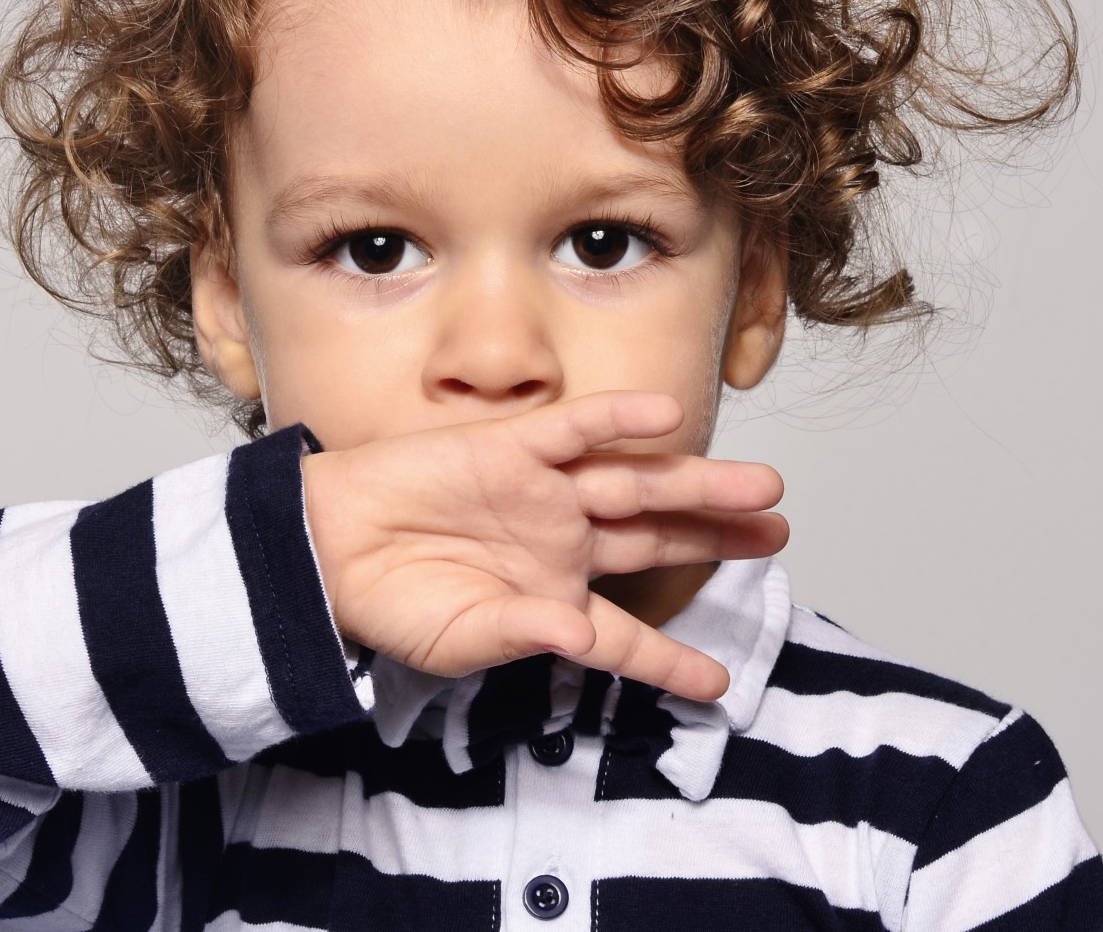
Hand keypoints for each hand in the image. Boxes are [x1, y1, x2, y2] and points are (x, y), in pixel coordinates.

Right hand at [300, 391, 786, 701]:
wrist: (324, 547)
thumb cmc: (385, 603)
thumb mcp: (456, 640)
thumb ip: (519, 637)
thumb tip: (578, 639)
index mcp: (550, 602)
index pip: (626, 637)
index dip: (671, 662)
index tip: (720, 687)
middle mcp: (558, 544)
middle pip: (655, 537)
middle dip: (716, 533)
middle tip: (778, 532)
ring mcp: (540, 494)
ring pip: (635, 483)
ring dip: (696, 482)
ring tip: (760, 487)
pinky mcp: (510, 450)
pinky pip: (575, 430)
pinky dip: (619, 421)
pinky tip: (667, 416)